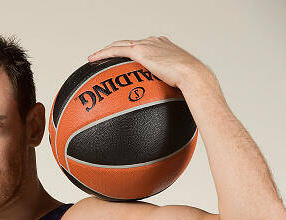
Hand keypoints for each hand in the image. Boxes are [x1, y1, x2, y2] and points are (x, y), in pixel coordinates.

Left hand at [87, 36, 207, 89]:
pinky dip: (103, 54)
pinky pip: (115, 50)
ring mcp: (147, 45)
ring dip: (106, 51)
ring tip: (94, 58)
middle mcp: (154, 42)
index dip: (133, 51)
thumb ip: (170, 90)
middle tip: (104, 57)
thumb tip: (169, 110)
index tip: (125, 57)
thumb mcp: (178, 85)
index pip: (144, 46)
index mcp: (164, 47)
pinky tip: (93, 60)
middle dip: (116, 49)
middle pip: (129, 43)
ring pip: (119, 45)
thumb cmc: (191, 84)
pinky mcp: (140, 51)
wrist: (193, 75)